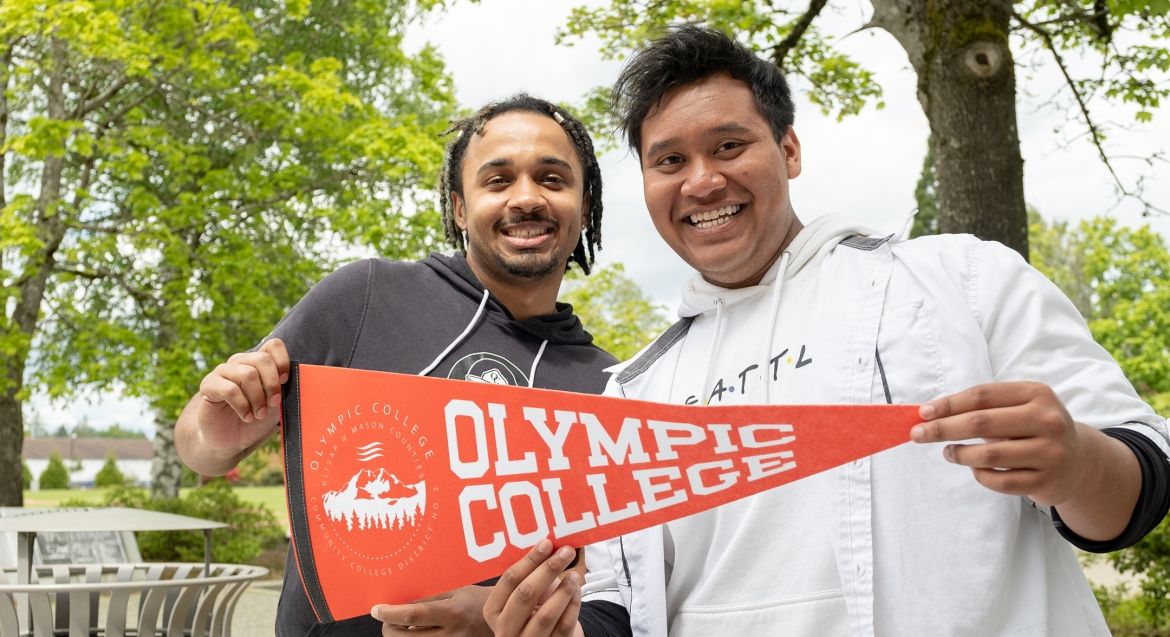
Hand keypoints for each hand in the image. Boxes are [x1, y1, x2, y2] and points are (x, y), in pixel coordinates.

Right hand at [193, 338, 289, 454]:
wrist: (229, 439)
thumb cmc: (256, 419)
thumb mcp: (276, 404)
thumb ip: (285, 390)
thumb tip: (303, 380)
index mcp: (258, 363)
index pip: (273, 345)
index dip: (282, 361)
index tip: (285, 381)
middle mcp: (240, 362)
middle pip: (262, 359)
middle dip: (272, 385)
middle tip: (273, 404)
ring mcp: (223, 372)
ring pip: (247, 374)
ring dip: (257, 399)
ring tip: (259, 414)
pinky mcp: (208, 385)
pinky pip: (229, 389)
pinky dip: (242, 406)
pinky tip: (247, 416)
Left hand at [370, 585, 492, 635]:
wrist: (508, 620)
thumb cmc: (482, 602)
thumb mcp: (458, 593)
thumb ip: (431, 600)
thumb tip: (403, 605)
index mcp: (452, 614)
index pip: (413, 616)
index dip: (390, 613)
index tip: (376, 610)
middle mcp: (451, 635)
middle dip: (390, 629)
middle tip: (387, 620)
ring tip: (404, 628)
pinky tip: (419, 634)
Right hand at [483, 539, 583, 636]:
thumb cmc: (533, 610)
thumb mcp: (524, 594)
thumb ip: (530, 573)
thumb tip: (550, 543)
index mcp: (493, 610)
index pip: (509, 580)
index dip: (529, 560)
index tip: (547, 543)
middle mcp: (504, 629)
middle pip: (525, 594)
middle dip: (548, 569)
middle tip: (565, 552)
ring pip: (545, 615)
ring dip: (563, 591)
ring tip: (574, 576)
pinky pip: (563, 628)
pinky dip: (573, 607)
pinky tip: (577, 593)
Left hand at [911, 381, 1083, 506]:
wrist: (1079, 462)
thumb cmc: (1033, 428)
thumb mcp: (1017, 407)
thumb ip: (981, 407)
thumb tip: (929, 414)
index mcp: (1037, 394)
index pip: (982, 395)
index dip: (949, 404)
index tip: (922, 412)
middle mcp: (1048, 420)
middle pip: (981, 423)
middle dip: (943, 428)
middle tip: (918, 434)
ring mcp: (1050, 452)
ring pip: (988, 456)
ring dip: (959, 454)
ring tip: (948, 452)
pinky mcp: (1047, 481)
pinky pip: (999, 481)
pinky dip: (979, 475)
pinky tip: (975, 468)